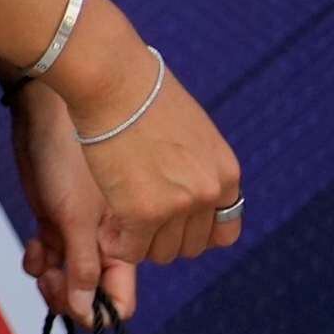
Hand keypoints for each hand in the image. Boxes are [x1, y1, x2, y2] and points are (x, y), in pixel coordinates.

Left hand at [12, 85, 136, 327]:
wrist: (55, 89)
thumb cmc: (68, 147)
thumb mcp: (74, 214)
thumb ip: (83, 264)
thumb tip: (87, 311)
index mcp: (136, 234)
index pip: (125, 296)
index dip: (101, 308)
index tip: (72, 304)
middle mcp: (117, 232)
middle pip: (100, 291)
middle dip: (73, 289)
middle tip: (48, 277)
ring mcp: (92, 221)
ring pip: (74, 274)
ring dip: (54, 273)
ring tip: (38, 258)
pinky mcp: (64, 211)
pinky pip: (54, 253)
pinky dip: (43, 255)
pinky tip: (33, 248)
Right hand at [66, 51, 243, 271]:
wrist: (112, 80)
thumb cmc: (142, 93)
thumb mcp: (192, 131)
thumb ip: (197, 166)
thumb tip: (186, 192)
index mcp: (226, 173)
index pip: (224, 233)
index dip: (196, 233)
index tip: (173, 223)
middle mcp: (208, 192)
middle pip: (189, 247)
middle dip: (163, 237)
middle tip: (137, 217)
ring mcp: (177, 205)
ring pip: (160, 253)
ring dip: (139, 241)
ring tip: (119, 218)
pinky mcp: (142, 213)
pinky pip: (129, 250)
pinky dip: (117, 243)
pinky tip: (107, 226)